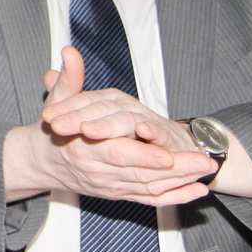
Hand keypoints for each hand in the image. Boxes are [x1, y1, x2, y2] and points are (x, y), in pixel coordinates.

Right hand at [31, 48, 212, 205]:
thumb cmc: (54, 129)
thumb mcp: (58, 101)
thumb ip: (69, 79)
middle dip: (176, 169)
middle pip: (141, 174)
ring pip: (150, 187)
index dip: (144, 155)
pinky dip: (174, 197)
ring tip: (207, 170)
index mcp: (84, 147)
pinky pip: (150, 200)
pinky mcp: (119, 195)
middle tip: (206, 161)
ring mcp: (111, 186)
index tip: (168, 154)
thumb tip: (70, 52)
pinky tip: (197, 191)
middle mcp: (99, 171)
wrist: (43, 162)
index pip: (118, 153)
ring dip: (181, 182)